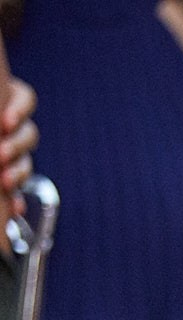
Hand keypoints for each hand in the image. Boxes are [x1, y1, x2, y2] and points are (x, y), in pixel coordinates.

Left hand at [1, 77, 37, 209]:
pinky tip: (15, 207)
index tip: (5, 122)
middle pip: (29, 133)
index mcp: (7, 98)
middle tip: (0, 154)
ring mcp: (12, 150)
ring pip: (26, 160)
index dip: (20, 110)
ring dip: (18, 171)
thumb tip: (1, 126)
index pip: (25, 99)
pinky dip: (17, 198)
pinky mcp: (8, 175)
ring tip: (3, 180)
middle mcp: (12, 125)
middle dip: (16, 145)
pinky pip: (19, 189)